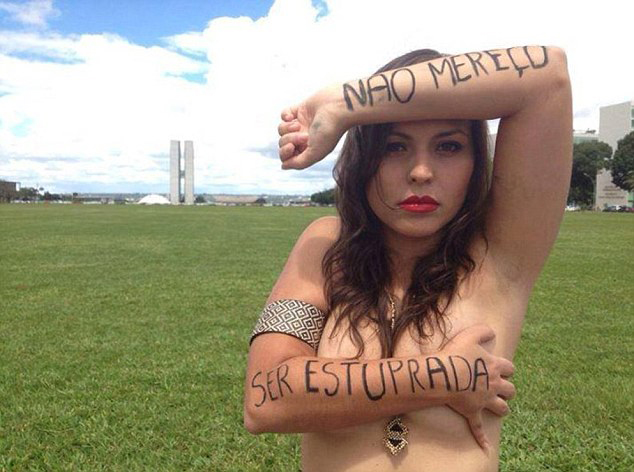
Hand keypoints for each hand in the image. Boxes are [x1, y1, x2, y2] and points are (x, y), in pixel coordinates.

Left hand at [277, 88, 345, 169]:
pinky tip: (292, 116)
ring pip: (281, 130)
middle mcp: (305, 138)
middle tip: (304, 135)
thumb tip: (283, 166)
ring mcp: (302, 124)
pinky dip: (285, 115)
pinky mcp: (300, 110)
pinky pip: (283, 115)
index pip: (287, 156)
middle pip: (283, 143)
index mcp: (309, 150)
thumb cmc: (329, 130)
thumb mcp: (315, 153)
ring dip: (287, 128)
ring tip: (299, 124)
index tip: (291, 147)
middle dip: (289, 139)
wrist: (338, 107)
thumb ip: (299, 163)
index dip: (285, 153)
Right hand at [439, 324, 515, 454]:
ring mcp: (484, 400)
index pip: (510, 367)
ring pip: (502, 408)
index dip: (506, 367)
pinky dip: (482, 438)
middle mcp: (493, 384)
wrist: (443, 374)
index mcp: (494, 366)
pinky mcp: (473, 412)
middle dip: (508, 389)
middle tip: (500, 387)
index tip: (499, 367)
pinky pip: (479, 428)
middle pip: (511, 389)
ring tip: (499, 407)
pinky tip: (486, 447)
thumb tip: (491, 332)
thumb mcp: (470, 334)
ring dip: (502, 408)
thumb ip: (483, 330)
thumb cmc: (455, 354)